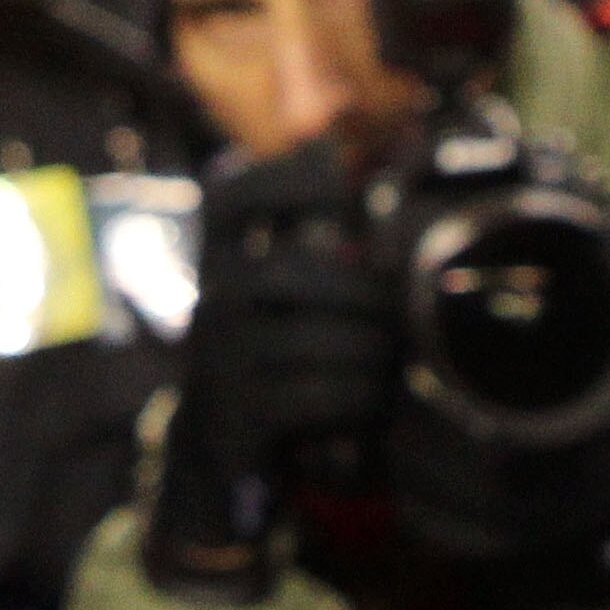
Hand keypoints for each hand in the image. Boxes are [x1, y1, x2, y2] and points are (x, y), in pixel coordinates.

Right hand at [146, 139, 400, 593]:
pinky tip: (371, 408)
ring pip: (318, 339)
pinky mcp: (240, 421)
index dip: (281, 179)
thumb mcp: (277, 296)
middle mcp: (211, 306)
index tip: (337, 183)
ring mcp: (220, 365)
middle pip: (296, 273)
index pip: (228, 199)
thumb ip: (308, 238)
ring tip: (391, 370)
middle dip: (366, 296)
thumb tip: (330, 149)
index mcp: (220, 265)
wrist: (217, 461)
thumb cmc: (271, 361)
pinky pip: (320, 398)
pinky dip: (360, 403)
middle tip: (397, 324)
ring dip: (374, 357)